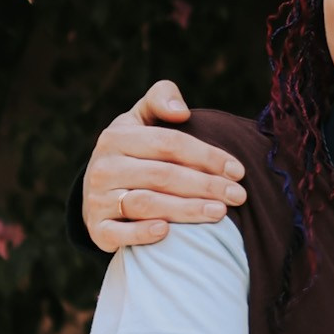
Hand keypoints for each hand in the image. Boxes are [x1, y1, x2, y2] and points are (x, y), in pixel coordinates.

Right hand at [82, 81, 247, 252]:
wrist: (95, 190)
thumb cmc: (132, 151)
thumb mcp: (140, 119)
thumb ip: (160, 100)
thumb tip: (181, 112)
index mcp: (117, 136)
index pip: (169, 143)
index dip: (206, 156)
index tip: (237, 170)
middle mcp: (105, 167)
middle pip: (163, 175)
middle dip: (206, 185)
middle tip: (239, 195)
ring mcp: (98, 199)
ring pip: (146, 203)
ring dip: (186, 210)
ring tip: (220, 212)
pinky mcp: (97, 229)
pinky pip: (118, 234)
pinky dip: (141, 233)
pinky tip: (167, 231)